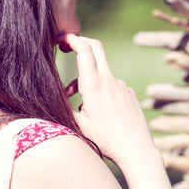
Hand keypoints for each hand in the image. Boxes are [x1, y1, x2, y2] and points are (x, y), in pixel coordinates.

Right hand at [57, 33, 155, 170]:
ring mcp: (121, 85)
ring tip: (80, 104)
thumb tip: (51, 95)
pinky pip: (111, 85)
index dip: (71, 39)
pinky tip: (100, 112)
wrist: (136, 150)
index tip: (60, 39)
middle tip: (67, 47)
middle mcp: (109, 81)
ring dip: (87, 78)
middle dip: (80, 43)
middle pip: (95, 47)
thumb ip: (63, 107)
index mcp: (94, 86)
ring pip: (100, 71)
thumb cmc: (106, 141)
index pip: (84, 49)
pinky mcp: (129, 92)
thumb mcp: (78, 126)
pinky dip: (100, 90)